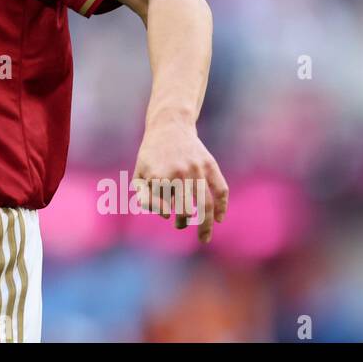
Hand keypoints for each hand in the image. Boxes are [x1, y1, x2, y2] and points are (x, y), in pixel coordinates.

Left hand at [132, 123, 228, 243]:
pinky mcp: (210, 164)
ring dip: (205, 224)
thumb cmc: (151, 155)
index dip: (166, 213)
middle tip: (180, 225)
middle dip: (184, 221)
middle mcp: (179, 173)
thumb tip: (166, 215)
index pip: (165, 207)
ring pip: (205, 203)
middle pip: (187, 209)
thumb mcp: (140, 173)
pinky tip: (220, 219)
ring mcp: (196, 169)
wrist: (169, 125)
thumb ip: (145, 197)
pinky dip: (222, 206)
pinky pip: (221, 189)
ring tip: (203, 236)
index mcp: (159, 176)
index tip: (168, 214)